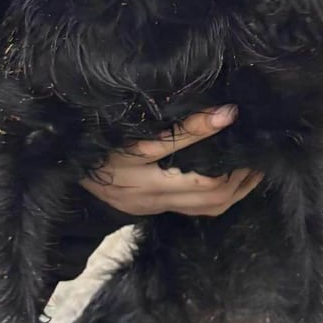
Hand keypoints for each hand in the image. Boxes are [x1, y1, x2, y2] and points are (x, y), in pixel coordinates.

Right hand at [80, 105, 262, 216]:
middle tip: (260, 152)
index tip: (235, 116)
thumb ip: (172, 127)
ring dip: (236, 189)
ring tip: (254, 167)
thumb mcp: (124, 136)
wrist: (63, 176)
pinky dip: (220, 196)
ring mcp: (154, 206)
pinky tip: (231, 180)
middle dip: (240, 176)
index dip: (214, 142)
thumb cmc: (92, 150)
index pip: (191, 167)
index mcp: (140, 178)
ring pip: (208, 208)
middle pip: (210, 197)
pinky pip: (197, 210)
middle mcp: (151, 197)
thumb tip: (221, 112)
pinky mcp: (154, 208)